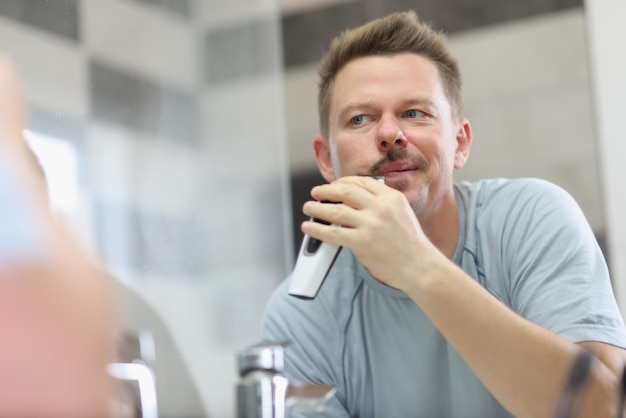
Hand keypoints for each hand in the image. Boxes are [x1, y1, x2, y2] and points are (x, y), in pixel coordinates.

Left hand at [301, 175, 435, 290]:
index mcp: (392, 197)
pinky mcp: (362, 242)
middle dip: (327, 190)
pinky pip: (333, 232)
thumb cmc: (410, 243)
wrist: (420, 266)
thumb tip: (353, 202)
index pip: (362, 182)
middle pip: (346, 191)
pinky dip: (316, 229)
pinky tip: (308, 227)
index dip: (343, 181)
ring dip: (317, 208)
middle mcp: (381, 207)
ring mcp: (371, 224)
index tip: (334, 185)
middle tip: (316, 192)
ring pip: (336, 210)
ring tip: (308, 208)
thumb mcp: (401, 213)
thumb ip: (381, 204)